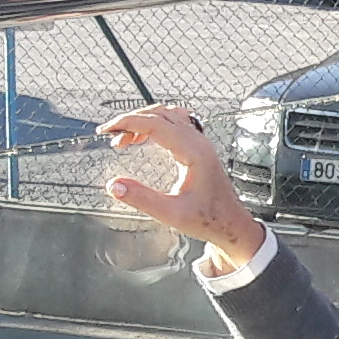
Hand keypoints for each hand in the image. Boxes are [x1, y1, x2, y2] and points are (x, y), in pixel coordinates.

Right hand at [100, 102, 259, 271]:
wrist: (231, 223)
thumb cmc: (208, 219)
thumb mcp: (171, 214)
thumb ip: (141, 199)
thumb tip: (114, 185)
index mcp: (194, 152)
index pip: (156, 123)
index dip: (128, 123)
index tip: (107, 131)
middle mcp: (198, 142)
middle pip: (160, 114)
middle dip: (131, 120)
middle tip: (109, 135)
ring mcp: (199, 143)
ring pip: (167, 115)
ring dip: (142, 121)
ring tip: (122, 139)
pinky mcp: (197, 148)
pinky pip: (174, 124)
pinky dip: (154, 125)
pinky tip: (141, 138)